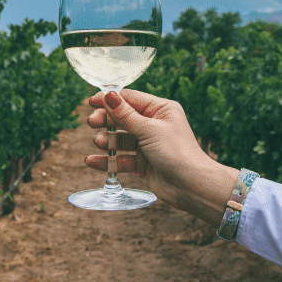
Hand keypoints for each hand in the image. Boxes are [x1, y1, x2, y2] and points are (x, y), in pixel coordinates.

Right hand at [86, 89, 237, 223]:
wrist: (191, 186)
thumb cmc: (177, 152)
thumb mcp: (149, 129)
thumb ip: (125, 115)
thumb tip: (108, 95)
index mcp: (161, 109)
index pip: (130, 99)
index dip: (110, 99)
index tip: (90, 102)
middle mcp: (154, 125)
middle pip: (122, 118)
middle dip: (106, 120)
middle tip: (91, 123)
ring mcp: (148, 145)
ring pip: (120, 139)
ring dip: (106, 140)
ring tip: (98, 142)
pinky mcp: (143, 163)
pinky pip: (121, 159)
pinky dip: (107, 160)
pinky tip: (92, 161)